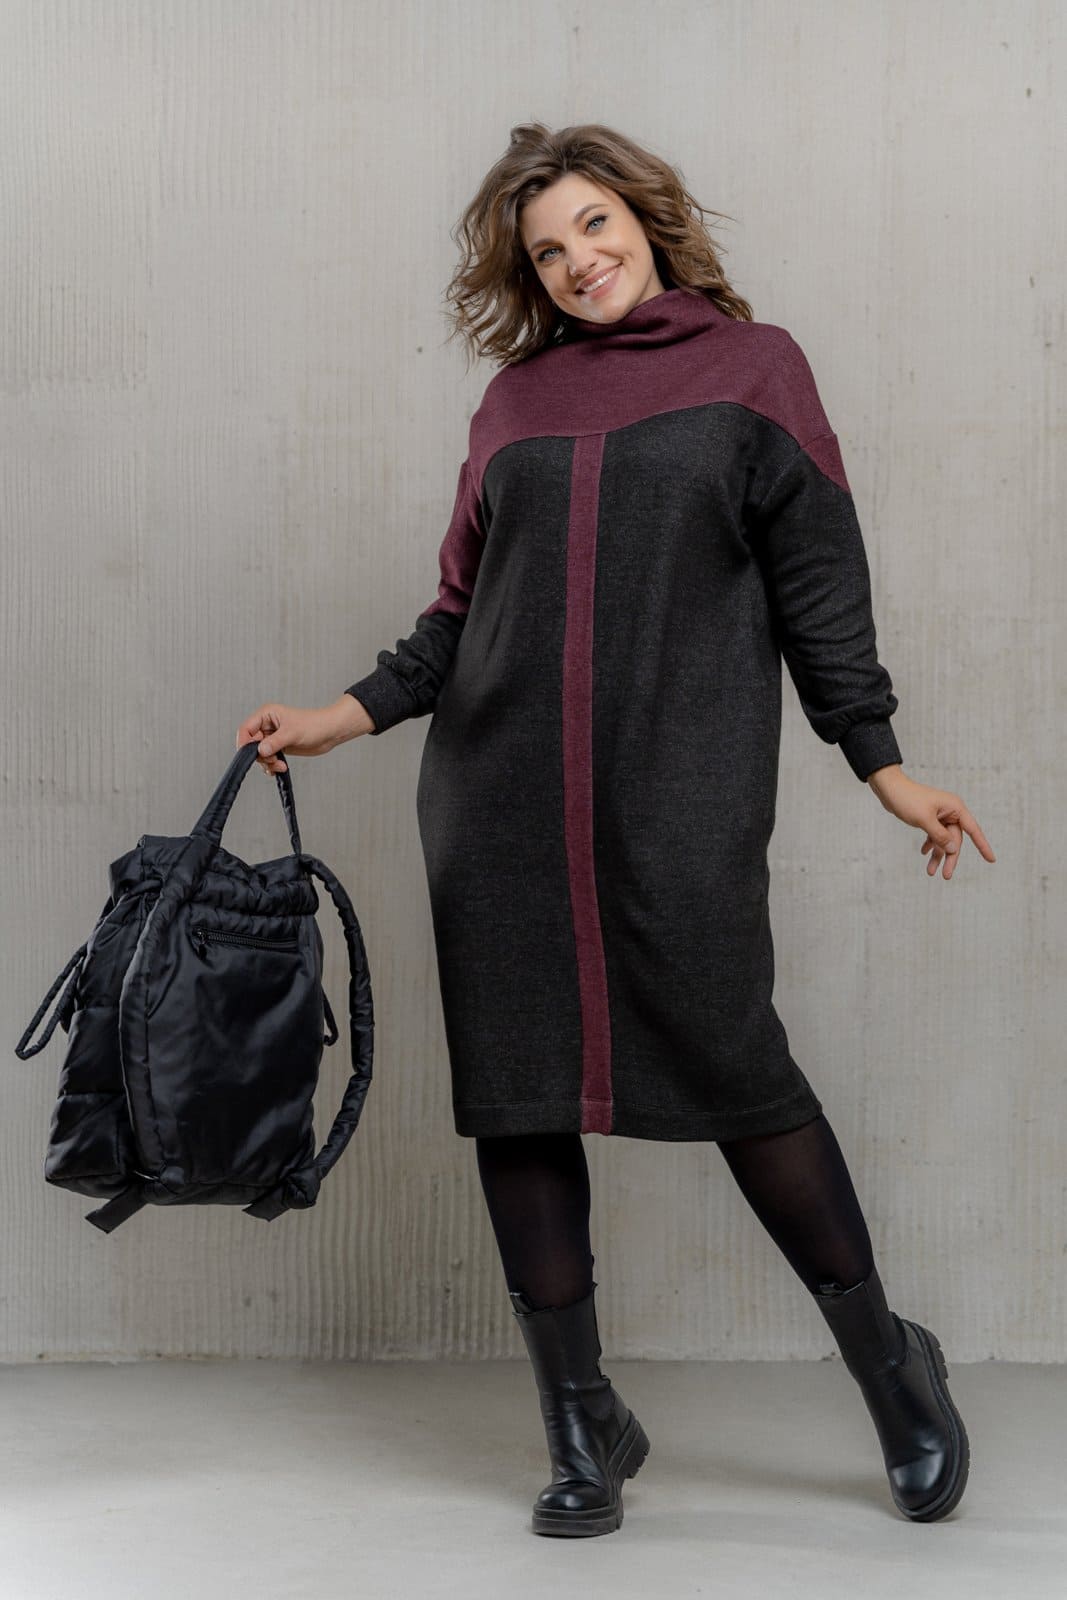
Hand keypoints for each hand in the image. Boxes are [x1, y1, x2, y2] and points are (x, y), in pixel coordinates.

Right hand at [236, 696, 373, 775]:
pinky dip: (272, 766)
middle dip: (260, 756)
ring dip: (267, 763)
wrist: (330, 732)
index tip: (250, 755)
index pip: (245, 729)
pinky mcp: (279, 747)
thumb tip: (260, 751)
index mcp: (266, 715)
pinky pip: (268, 759)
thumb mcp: (292, 733)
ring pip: (259, 754)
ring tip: (280, 766)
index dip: (244, 743)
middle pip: (250, 744)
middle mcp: (267, 725)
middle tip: (273, 761)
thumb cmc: (314, 725)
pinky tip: (280, 768)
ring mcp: (273, 737)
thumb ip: (274, 742)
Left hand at [867, 768, 995, 880]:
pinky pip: (935, 835)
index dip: (983, 846)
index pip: (973, 830)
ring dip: (938, 855)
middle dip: (950, 857)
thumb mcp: (924, 820)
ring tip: (931, 872)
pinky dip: (931, 844)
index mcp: (955, 808)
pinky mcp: (930, 818)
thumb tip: (953, 848)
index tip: (992, 860)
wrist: (890, 789)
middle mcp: (951, 811)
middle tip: (945, 876)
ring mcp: (940, 815)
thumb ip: (940, 836)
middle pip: (956, 840)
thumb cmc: (907, 800)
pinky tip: (924, 853)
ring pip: (944, 840)